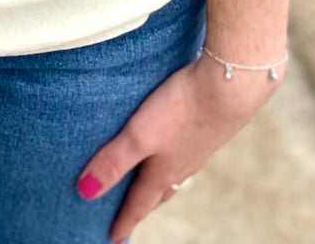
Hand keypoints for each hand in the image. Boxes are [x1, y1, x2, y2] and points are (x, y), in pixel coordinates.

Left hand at [76, 56, 266, 238]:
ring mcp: (198, 147)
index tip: (114, 239)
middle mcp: (182, 165)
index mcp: (163, 172)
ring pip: (175, 172)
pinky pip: (187, 151)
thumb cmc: (181, 110)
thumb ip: (113, 161)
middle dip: (143, 203)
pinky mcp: (209, 126)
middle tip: (131, 213)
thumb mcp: (139, 136)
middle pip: (158, 192)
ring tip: (152, 180)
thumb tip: (84, 193)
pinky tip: (177, 142)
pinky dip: (176, 156)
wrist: (229, 86)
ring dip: (161, 180)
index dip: (124, 221)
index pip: (139, 204)